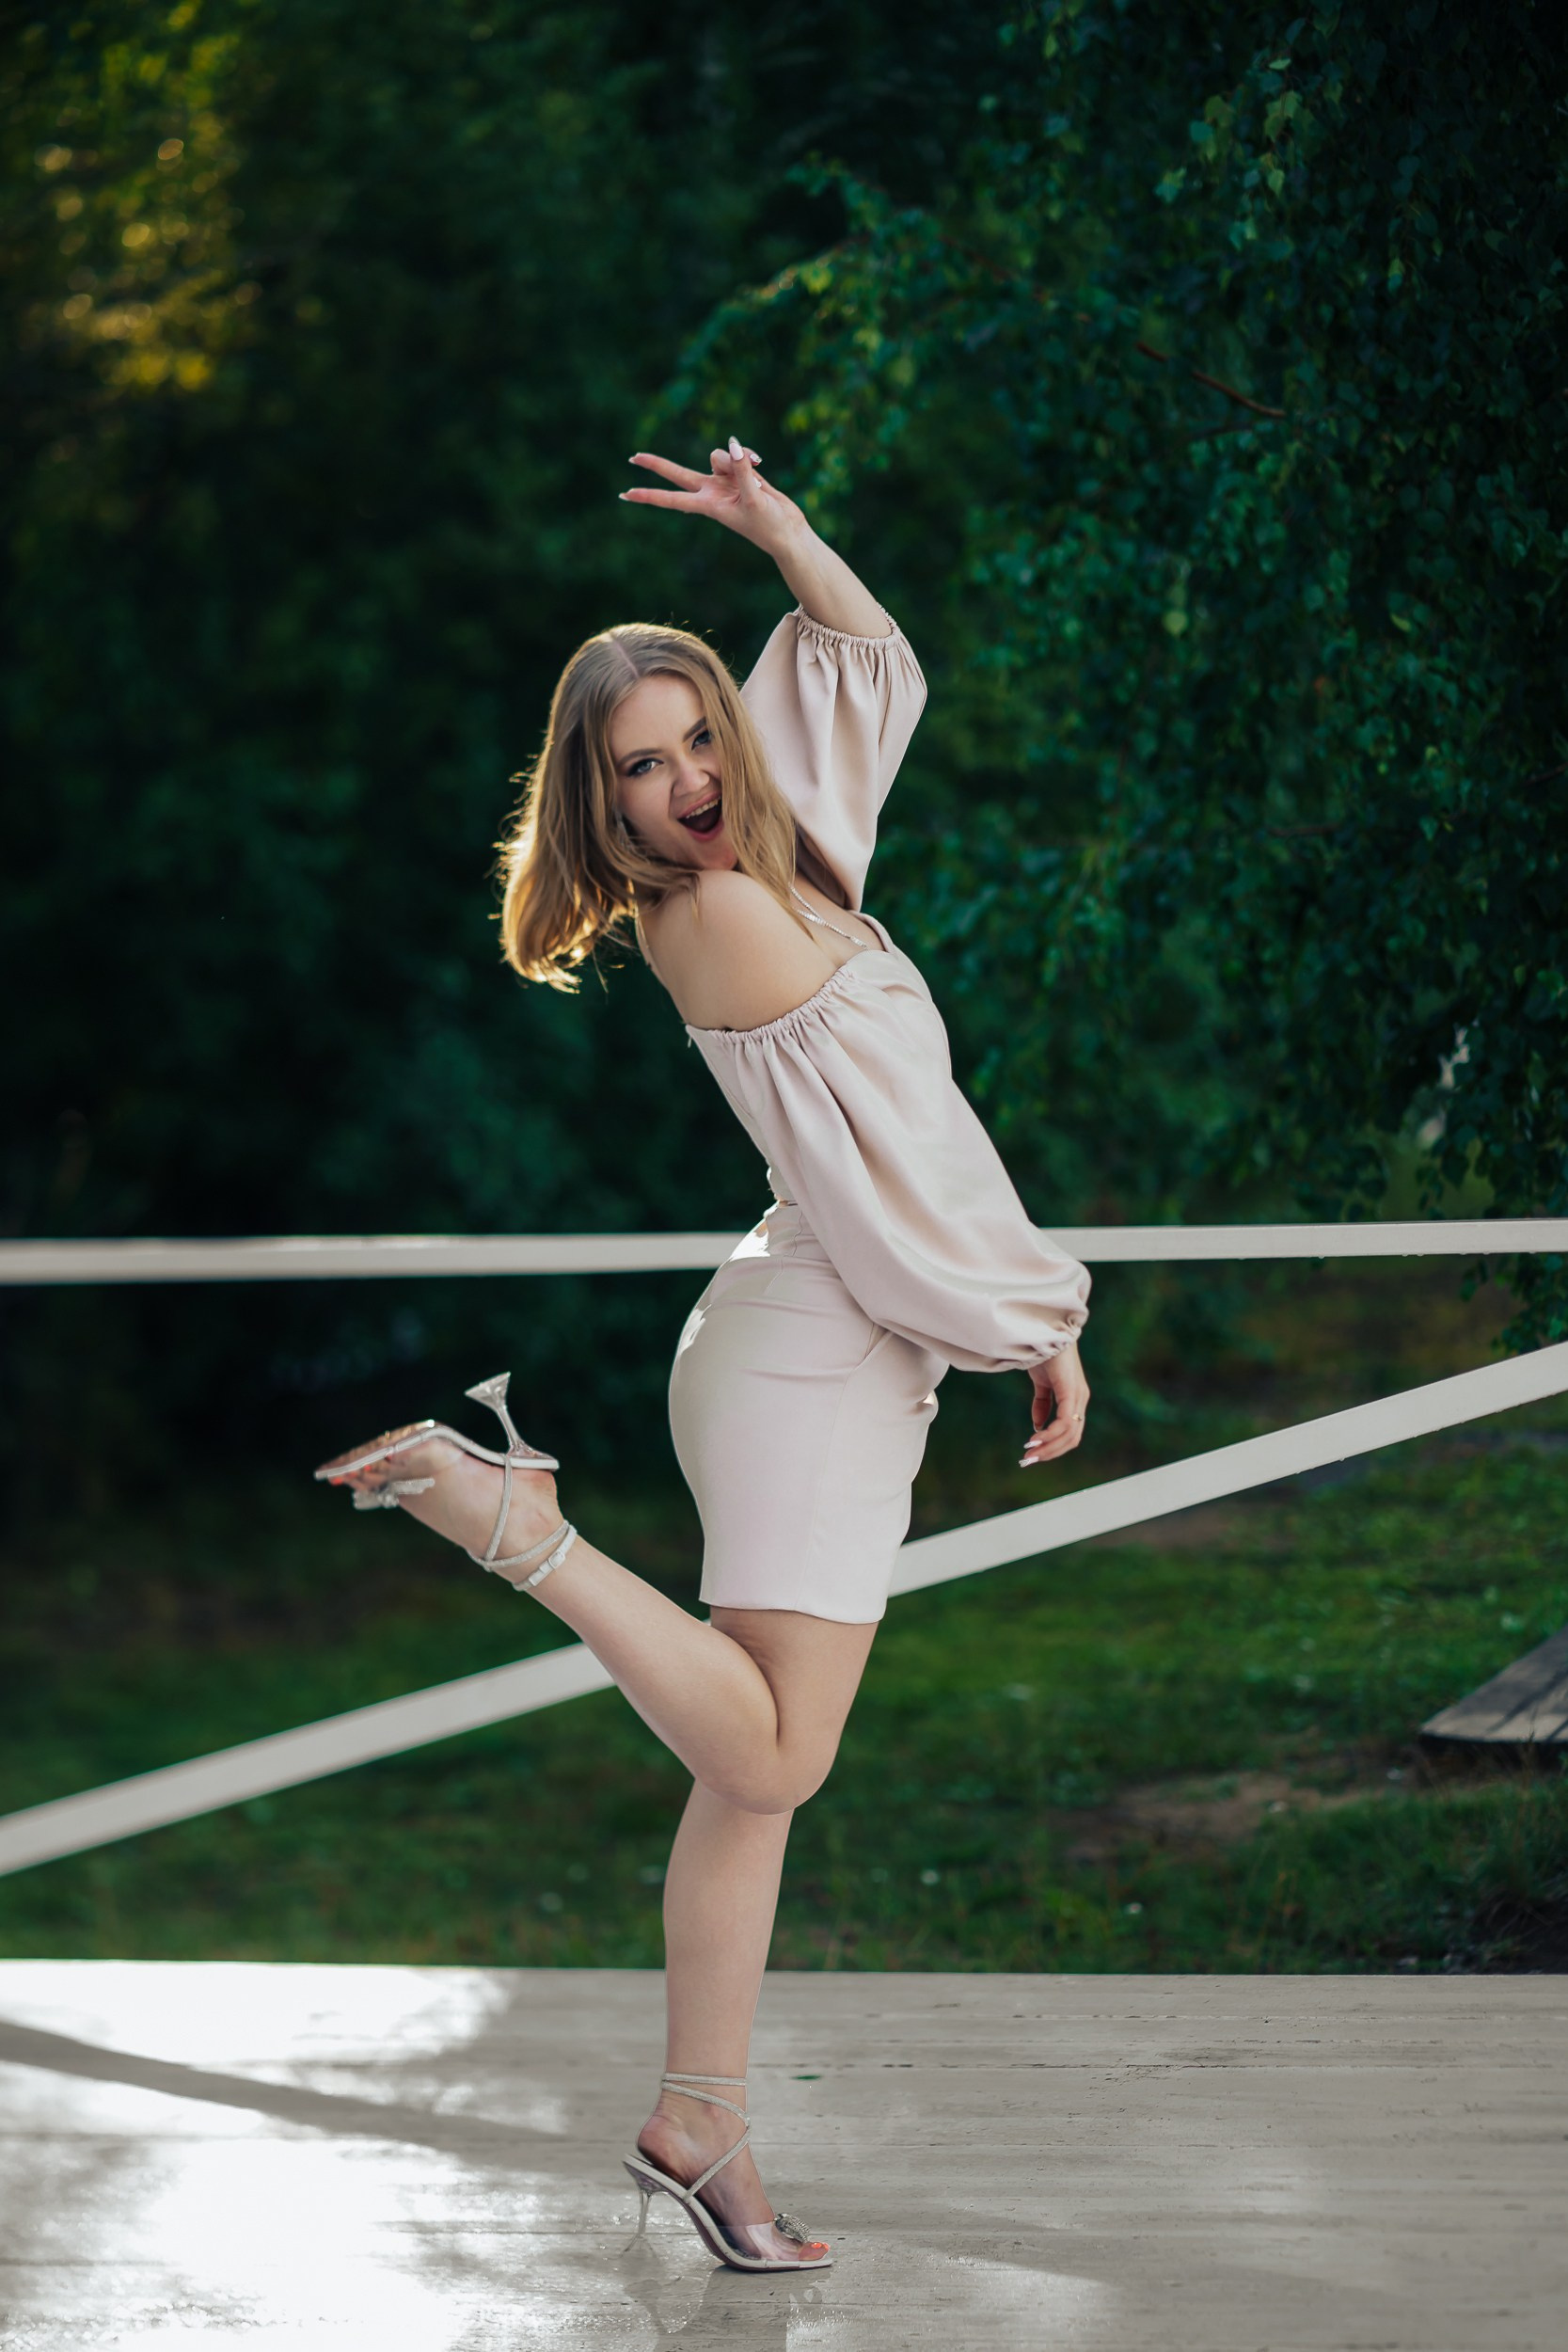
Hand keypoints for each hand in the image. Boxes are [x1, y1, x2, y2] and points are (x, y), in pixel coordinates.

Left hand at [620, 437, 807, 556]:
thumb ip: (741, 470)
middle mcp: (711, 492)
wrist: (787, 531)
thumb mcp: (754, 498)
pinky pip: (738, 454)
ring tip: (755, 472)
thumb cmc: (768, 525)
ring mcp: (724, 482)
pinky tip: (760, 464)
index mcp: (708, 505)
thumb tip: (733, 445)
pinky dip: (748, 456)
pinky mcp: (740, 475)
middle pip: (678, 474)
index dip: (649, 495)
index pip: (672, 498)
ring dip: (736, 458)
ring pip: (719, 455)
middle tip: (632, 458)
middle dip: (657, 465)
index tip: (626, 495)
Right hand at [1020, 1343, 1088, 1467]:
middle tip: (1028, 1461)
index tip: (1032, 1454)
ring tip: (1029, 1453)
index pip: (1070, 1433)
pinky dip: (1049, 1434)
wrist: (1045, 1331)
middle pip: (1071, 1439)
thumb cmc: (1044, 1353)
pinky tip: (1034, 1439)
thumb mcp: (1041, 1383)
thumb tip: (1038, 1425)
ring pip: (1069, 1434)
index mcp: (1076, 1399)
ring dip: (1048, 1448)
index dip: (1053, 1447)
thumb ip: (1042, 1403)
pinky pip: (1064, 1422)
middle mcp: (1081, 1400)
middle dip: (1050, 1453)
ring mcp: (1078, 1396)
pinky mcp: (1071, 1391)